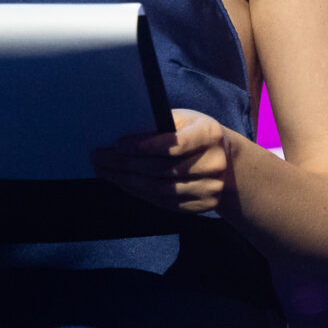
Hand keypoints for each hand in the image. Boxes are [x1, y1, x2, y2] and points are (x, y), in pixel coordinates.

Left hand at [92, 109, 245, 214]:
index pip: (174, 144)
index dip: (144, 146)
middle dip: (126, 164)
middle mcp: (214, 163)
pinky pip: (164, 203)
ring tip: (105, 172)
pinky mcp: (202, 206)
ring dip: (127, 181)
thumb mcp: (185, 120)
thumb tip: (121, 136)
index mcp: (210, 134)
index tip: (117, 145)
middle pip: (162, 169)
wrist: (228, 161)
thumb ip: (160, 127)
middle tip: (99, 159)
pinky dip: (139, 193)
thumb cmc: (196, 133)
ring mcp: (210, 188)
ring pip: (160, 190)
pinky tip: (122, 183)